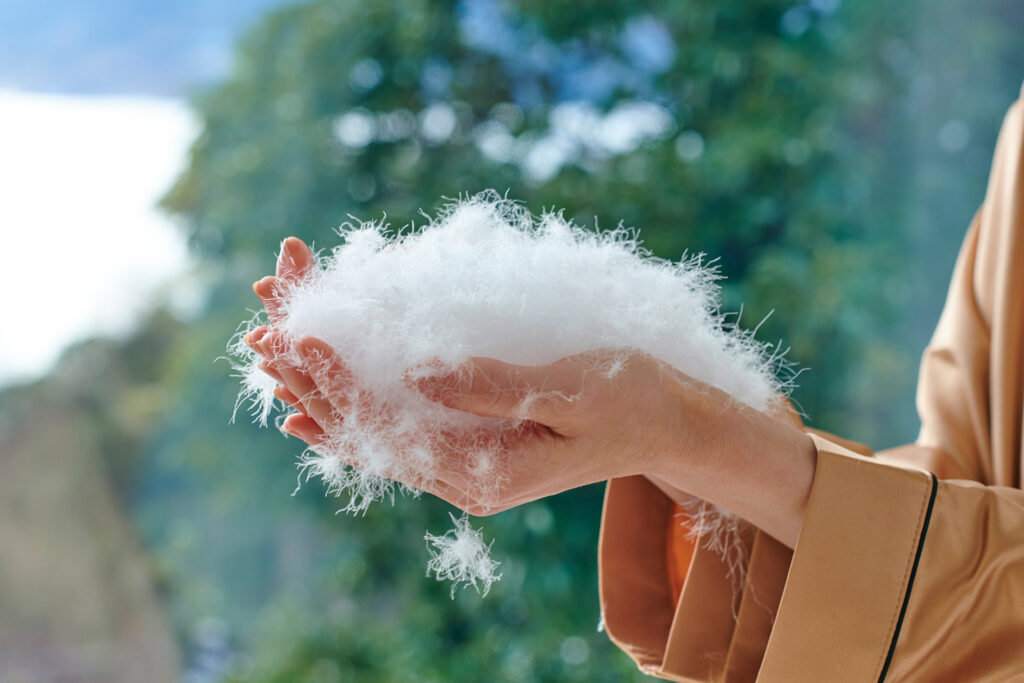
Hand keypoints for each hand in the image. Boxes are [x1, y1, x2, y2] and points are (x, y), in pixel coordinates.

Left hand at [255, 333, 711, 514]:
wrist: (663, 424)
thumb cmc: (628, 399)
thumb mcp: (567, 389)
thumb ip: (491, 386)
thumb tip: (416, 372)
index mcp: (489, 473)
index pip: (393, 429)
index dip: (343, 383)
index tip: (302, 336)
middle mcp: (466, 481)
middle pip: (371, 437)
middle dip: (316, 386)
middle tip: (266, 334)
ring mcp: (466, 470)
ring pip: (376, 436)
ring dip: (324, 397)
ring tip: (274, 361)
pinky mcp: (470, 450)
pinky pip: (397, 436)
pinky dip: (353, 415)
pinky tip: (313, 406)